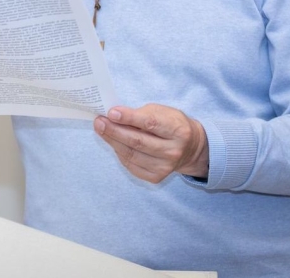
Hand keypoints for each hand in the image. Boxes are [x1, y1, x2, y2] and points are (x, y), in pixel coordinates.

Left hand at [94, 103, 208, 182]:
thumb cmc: (171, 124)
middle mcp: (173, 151)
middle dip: (115, 130)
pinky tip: (114, 143)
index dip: (129, 118)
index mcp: (178, 131)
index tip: (111, 112)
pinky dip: (120, 153)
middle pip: (138, 141)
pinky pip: (131, 165)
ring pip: (132, 154)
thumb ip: (141, 113)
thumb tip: (114, 115)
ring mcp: (166, 167)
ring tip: (101, 129)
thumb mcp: (163, 112)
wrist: (190, 148)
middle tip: (99, 122)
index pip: (150, 123)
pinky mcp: (157, 177)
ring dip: (113, 141)